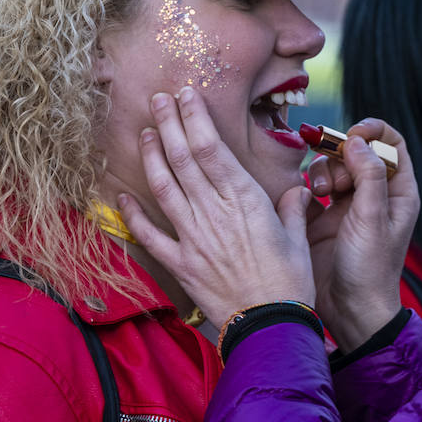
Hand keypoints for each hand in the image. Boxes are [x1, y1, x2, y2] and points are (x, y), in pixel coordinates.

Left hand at [119, 87, 314, 329]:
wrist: (270, 327)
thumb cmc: (290, 283)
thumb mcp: (298, 239)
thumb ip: (292, 208)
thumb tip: (298, 190)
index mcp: (245, 200)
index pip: (212, 148)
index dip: (195, 118)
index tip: (186, 95)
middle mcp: (214, 213)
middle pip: (183, 159)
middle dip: (169, 123)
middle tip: (158, 99)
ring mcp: (193, 238)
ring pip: (164, 187)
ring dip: (152, 156)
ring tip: (146, 131)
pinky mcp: (181, 264)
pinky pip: (150, 235)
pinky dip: (133, 214)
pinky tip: (123, 195)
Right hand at [305, 118, 418, 349]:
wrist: (347, 311)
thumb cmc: (369, 270)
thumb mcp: (372, 218)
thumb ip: (368, 175)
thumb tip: (357, 139)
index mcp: (397, 192)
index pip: (391, 144)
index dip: (372, 132)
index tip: (351, 135)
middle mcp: (373, 195)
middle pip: (355, 151)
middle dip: (340, 155)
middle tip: (335, 181)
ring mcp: (346, 206)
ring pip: (331, 167)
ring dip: (322, 171)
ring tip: (318, 192)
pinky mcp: (321, 219)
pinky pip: (310, 189)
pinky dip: (304, 188)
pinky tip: (304, 200)